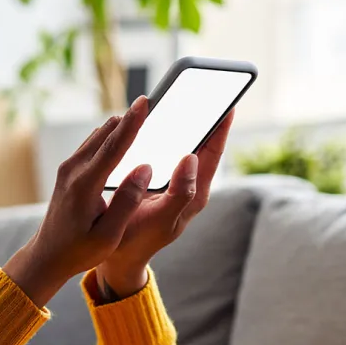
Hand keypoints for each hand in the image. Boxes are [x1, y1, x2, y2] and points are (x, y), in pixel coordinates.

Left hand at [4, 96, 152, 305]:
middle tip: (149, 101)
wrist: (48, 256)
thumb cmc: (80, 251)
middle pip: (105, 135)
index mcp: (85, 186)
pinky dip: (110, 136)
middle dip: (129, 118)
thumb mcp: (109, 234)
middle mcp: (74, 171)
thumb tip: (145, 168)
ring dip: (119, 125)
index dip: (132, 124)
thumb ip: (127, 201)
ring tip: (140, 112)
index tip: (144, 103)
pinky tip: (121, 132)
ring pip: (98, 137)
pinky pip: (93, 146)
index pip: (113, 147)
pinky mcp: (69, 172)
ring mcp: (69, 169)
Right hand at [95, 110, 234, 299]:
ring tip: (188, 94)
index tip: (228, 102)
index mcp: (195, 193)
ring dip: (186, 121)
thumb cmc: (139, 239)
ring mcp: (174, 183)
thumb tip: (192, 157)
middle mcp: (189, 186)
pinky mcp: (158, 181)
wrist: (118, 256)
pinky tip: (157, 117)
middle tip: (208, 88)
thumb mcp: (162, 219)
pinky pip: (165, 151)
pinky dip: (165, 133)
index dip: (221, 127)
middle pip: (202, 145)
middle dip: (205, 117)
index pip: (213, 153)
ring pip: (184, 145)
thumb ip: (181, 192)